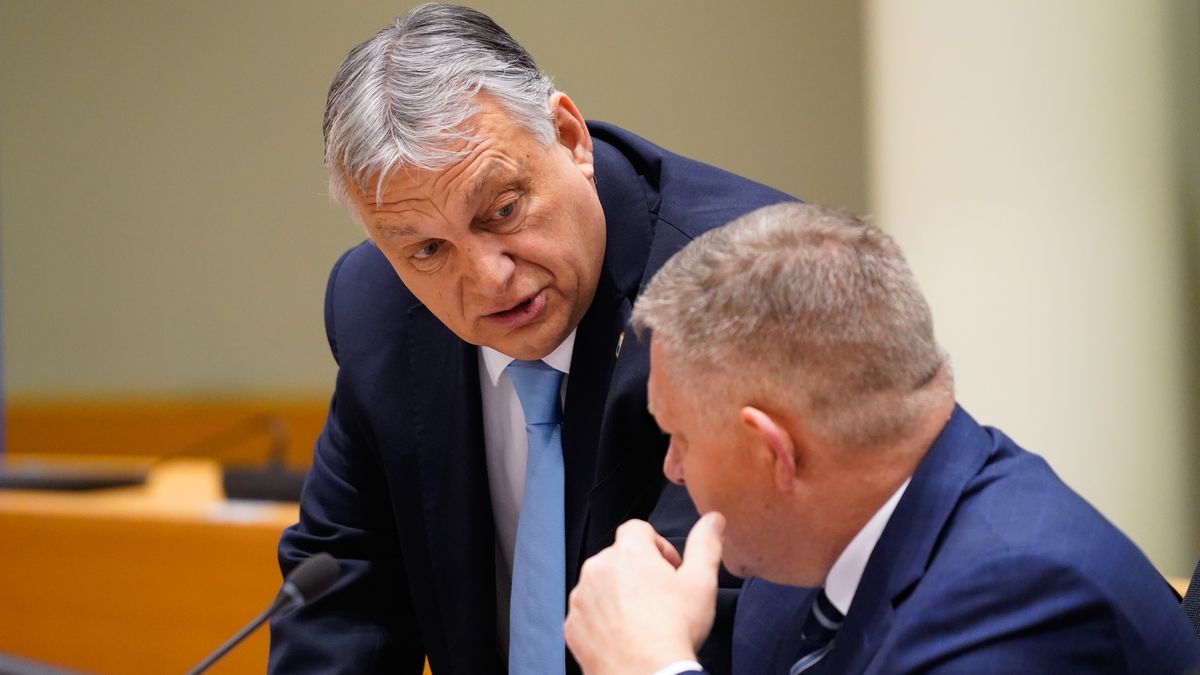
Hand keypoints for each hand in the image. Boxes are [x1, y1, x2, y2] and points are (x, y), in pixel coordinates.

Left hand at [564, 512, 724, 674]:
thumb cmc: (674, 630)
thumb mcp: (701, 582)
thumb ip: (706, 544)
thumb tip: (713, 519)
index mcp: (628, 552)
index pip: (638, 529)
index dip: (658, 546)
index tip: (670, 570)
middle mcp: (597, 569)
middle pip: (618, 557)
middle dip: (638, 571)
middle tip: (661, 598)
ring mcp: (581, 598)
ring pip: (601, 585)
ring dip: (618, 594)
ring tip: (643, 620)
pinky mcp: (573, 626)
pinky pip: (588, 613)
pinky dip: (603, 620)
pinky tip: (625, 636)